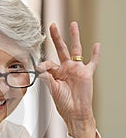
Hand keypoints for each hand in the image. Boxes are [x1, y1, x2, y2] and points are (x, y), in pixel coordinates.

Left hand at [36, 22, 98, 137]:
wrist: (75, 112)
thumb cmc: (63, 103)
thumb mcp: (53, 90)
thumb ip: (47, 78)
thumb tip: (39, 69)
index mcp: (55, 73)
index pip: (48, 62)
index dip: (43, 65)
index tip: (40, 69)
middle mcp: (65, 68)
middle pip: (61, 49)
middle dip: (56, 37)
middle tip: (52, 26)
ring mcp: (76, 69)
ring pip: (76, 50)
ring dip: (75, 37)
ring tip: (73, 24)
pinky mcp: (87, 73)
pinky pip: (92, 62)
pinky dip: (95, 54)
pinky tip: (96, 45)